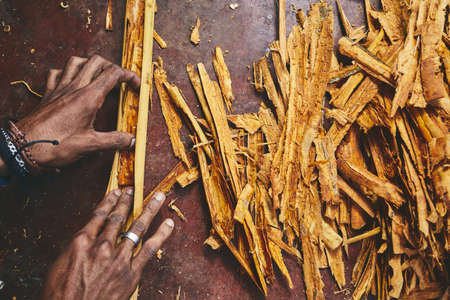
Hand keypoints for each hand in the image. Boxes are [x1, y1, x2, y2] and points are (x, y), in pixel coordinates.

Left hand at [15, 55, 139, 169]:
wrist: (23, 147)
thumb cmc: (55, 145)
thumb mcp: (90, 145)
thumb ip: (114, 141)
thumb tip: (131, 140)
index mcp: (88, 97)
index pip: (113, 74)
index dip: (129, 76)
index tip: (136, 86)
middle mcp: (74, 87)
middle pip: (97, 61)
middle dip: (113, 66)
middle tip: (120, 80)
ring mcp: (59, 88)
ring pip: (76, 61)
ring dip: (90, 63)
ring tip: (98, 74)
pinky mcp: (48, 93)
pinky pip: (56, 73)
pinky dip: (66, 71)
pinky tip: (70, 80)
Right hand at [42, 189, 173, 299]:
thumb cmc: (61, 295)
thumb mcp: (59, 266)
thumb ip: (75, 248)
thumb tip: (86, 236)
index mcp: (82, 242)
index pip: (99, 215)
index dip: (110, 201)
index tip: (116, 192)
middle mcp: (102, 246)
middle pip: (118, 218)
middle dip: (127, 202)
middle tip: (133, 191)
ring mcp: (118, 259)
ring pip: (138, 228)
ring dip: (150, 210)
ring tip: (158, 197)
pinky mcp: (131, 273)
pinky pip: (150, 249)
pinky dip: (161, 234)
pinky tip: (169, 224)